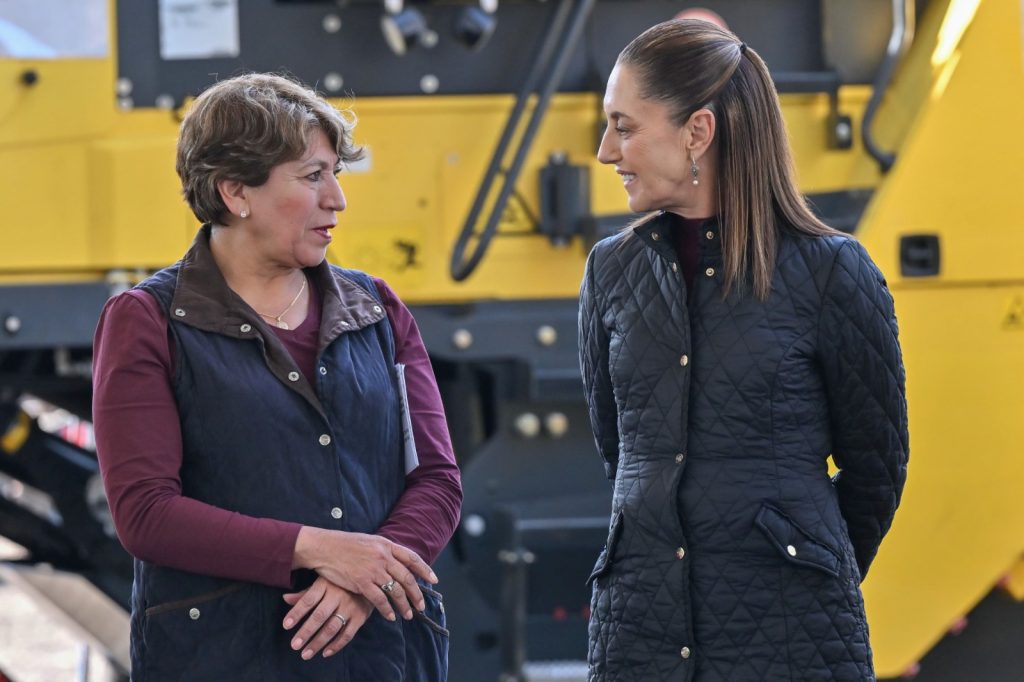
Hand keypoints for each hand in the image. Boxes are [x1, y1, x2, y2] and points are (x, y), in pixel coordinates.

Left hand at [283, 577, 372, 659]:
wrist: (370, 579)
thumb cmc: (341, 582)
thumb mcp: (324, 582)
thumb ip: (306, 593)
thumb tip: (285, 598)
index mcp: (326, 585)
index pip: (308, 600)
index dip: (296, 613)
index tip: (286, 626)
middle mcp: (338, 596)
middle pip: (319, 616)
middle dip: (306, 632)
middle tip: (294, 645)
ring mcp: (350, 607)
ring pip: (332, 628)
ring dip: (318, 643)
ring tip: (306, 654)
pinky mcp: (360, 617)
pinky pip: (347, 634)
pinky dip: (336, 645)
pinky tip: (325, 653)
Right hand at [293, 527, 436, 621]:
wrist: (324, 547)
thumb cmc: (344, 544)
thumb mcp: (369, 541)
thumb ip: (384, 550)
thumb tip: (396, 559)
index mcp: (386, 545)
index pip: (412, 558)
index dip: (425, 570)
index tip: (434, 580)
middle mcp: (383, 557)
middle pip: (407, 578)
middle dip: (417, 594)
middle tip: (422, 606)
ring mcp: (373, 570)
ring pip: (396, 591)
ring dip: (404, 605)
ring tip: (408, 615)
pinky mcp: (362, 582)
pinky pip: (380, 599)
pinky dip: (387, 610)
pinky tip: (391, 616)